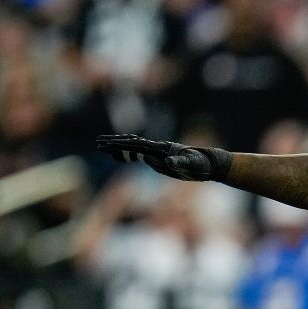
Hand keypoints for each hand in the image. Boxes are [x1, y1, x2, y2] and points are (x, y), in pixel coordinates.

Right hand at [96, 134, 231, 181]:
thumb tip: (168, 161)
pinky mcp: (161, 159)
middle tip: (98, 143)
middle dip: (115, 143)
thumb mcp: (192, 165)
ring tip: (103, 147)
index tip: (107, 145)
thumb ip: (180, 163)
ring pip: (135, 148)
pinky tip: (121, 156)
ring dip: (119, 147)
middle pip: (132, 143)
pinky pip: (141, 155)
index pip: (137, 146)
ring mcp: (159, 153)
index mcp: (162, 149)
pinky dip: (129, 154)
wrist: (209, 164)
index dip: (121, 145)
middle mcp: (158, 148)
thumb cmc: (202, 165)